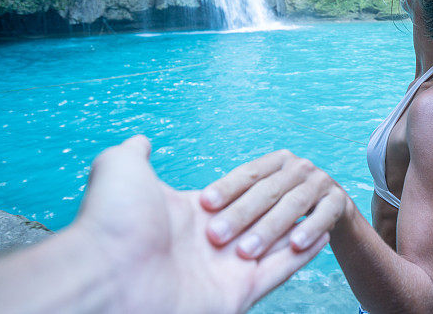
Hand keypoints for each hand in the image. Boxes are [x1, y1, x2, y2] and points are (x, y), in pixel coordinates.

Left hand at [74, 137, 328, 313]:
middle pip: (258, 218)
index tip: (271, 177)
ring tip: (318, 214)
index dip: (250, 188)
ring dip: (295, 229)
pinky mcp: (239, 292)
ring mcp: (224, 270)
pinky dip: (305, 255)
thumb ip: (136, 153)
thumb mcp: (121, 168)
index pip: (233, 197)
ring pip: (275, 244)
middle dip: (276, 208)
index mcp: (189, 216)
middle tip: (297, 195)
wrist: (108, 276)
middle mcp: (209, 243)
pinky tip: (324, 236)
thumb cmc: (112, 221)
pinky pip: (281, 271)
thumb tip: (142, 140)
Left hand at [199, 150, 352, 258]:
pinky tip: (295, 246)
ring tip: (247, 250)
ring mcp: (321, 184)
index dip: (226, 187)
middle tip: (216, 236)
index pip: (248, 173)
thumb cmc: (279, 208)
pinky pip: (324, 217)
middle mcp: (298, 168)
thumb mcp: (258, 195)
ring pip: (293, 205)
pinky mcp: (339, 203)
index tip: (203, 204)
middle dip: (241, 213)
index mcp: (275, 162)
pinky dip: (310, 230)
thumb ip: (229, 193)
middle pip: (267, 190)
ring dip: (270, 228)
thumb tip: (175, 182)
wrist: (327, 214)